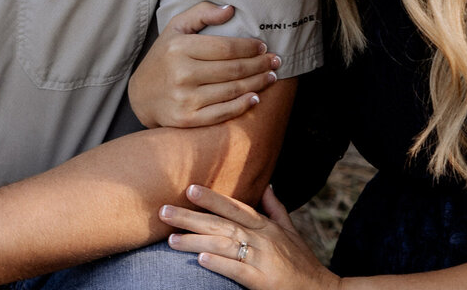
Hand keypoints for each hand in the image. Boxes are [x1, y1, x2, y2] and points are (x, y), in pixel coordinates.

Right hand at [129, 2, 279, 127]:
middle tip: (275, 61)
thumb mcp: (175, 28)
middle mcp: (181, 73)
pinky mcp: (188, 119)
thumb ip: (201, 13)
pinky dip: (243, 105)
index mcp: (179, 48)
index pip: (225, 48)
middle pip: (233, 69)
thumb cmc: (163, 57)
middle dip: (259, 64)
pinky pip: (223, 112)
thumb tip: (230, 9)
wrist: (140, 95)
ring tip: (270, 77)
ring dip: (257, 83)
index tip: (262, 46)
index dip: (249, 47)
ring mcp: (185, 98)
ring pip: (232, 90)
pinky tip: (255, 97)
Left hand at [161, 184, 340, 289]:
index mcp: (266, 226)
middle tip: (163, 211)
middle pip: (221, 224)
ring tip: (171, 239)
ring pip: (224, 245)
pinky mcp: (264, 281)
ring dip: (196, 241)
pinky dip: (219, 263)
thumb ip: (276, 209)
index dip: (212, 198)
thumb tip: (267, 185)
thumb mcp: (291, 232)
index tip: (188, 188)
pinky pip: (238, 270)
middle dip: (191, 217)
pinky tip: (200, 259)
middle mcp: (263, 238)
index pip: (235, 207)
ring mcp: (263, 259)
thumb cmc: (303, 263)